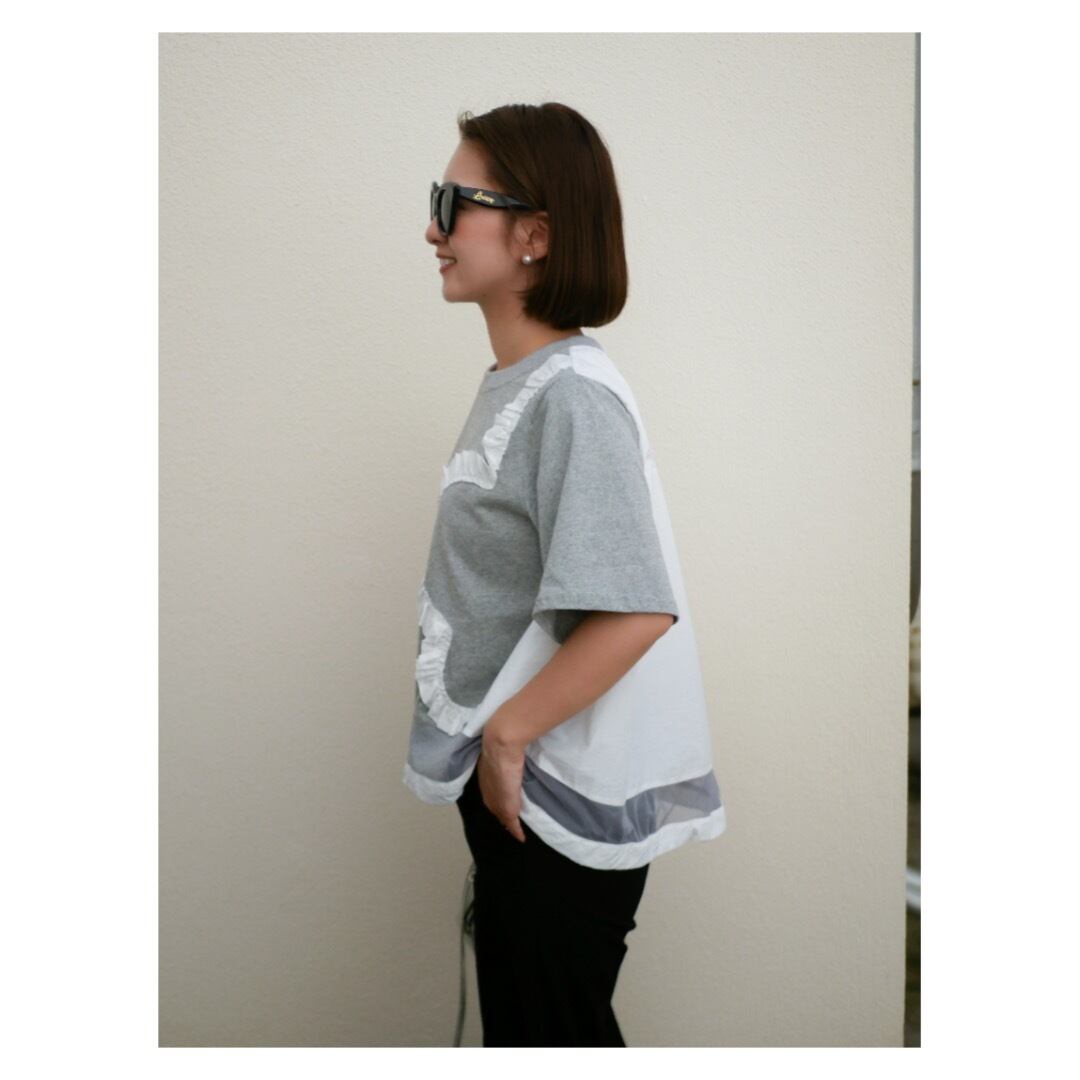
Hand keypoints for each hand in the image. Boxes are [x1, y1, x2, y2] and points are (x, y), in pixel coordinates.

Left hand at [478, 715, 527, 842]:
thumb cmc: (503, 737)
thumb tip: (512, 742)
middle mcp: (487, 787)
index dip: (496, 796)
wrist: (501, 741)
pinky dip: (516, 830)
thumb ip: (505, 748)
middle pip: (493, 804)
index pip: (490, 789)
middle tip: (510, 818)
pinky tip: (521, 837)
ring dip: (507, 820)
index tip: (503, 799)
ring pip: (501, 813)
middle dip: (500, 811)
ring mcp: (495, 797)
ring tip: (514, 827)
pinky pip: (511, 822)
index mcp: (485, 773)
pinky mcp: (506, 805)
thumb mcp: (502, 744)